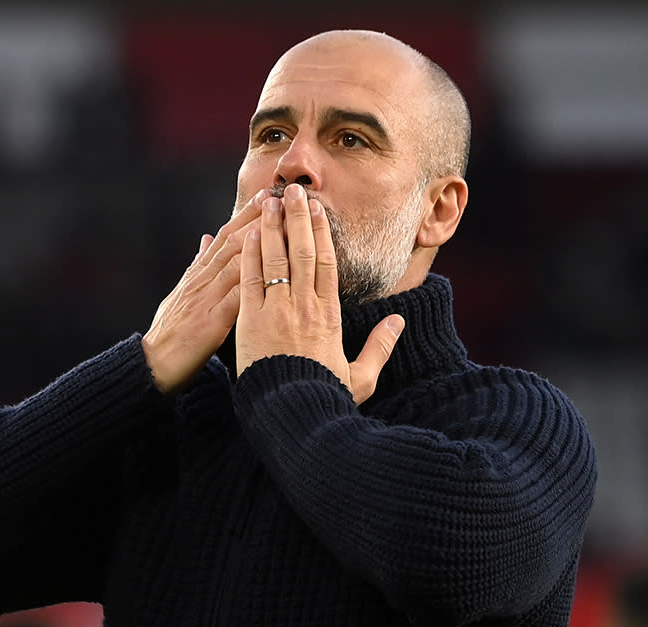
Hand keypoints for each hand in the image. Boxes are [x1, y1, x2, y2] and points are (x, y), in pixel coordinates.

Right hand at [142, 191, 266, 393]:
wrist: (151, 364)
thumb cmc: (170, 332)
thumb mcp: (181, 292)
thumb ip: (197, 266)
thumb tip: (206, 238)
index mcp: (197, 275)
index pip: (224, 237)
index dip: (245, 214)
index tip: (266, 196)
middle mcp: (201, 281)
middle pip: (233, 243)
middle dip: (257, 219)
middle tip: (280, 199)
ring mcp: (204, 300)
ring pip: (235, 264)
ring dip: (260, 244)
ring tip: (282, 226)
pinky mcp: (210, 323)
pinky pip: (234, 299)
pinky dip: (253, 284)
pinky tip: (271, 273)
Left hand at [235, 184, 404, 404]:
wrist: (290, 415)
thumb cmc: (323, 397)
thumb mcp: (360, 376)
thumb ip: (380, 346)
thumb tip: (400, 321)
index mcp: (331, 315)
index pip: (328, 263)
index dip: (323, 233)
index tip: (318, 210)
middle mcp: (306, 306)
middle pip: (304, 251)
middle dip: (298, 217)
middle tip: (293, 190)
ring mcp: (278, 311)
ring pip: (277, 258)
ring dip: (272, 226)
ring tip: (268, 200)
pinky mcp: (251, 320)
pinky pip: (251, 278)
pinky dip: (249, 254)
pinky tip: (247, 233)